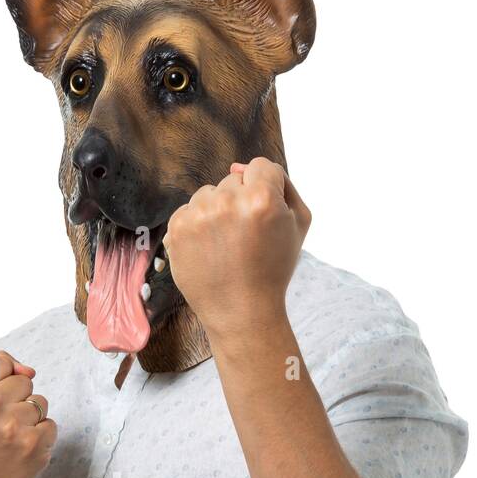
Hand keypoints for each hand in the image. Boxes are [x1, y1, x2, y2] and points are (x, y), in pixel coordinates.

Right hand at [0, 351, 56, 477]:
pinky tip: (21, 450)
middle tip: (1, 424)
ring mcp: (12, 427)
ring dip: (30, 418)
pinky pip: (50, 425)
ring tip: (10, 438)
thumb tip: (28, 370)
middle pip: (23, 381)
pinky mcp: (34, 445)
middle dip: (16, 399)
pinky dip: (40, 437)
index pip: (1, 362)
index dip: (2, 379)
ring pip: (40, 402)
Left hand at [163, 158, 310, 352]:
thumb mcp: (299, 223)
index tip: (262, 217)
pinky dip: (197, 226)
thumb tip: (238, 166)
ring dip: (216, 212)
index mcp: (262, 198)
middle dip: (240, 203)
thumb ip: (282, 182)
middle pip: (233, 180)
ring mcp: (199, 215)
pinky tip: (209, 250)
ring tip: (226, 246)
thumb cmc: (273, 268)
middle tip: (245, 240)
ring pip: (209, 193)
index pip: (260, 166)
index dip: (265, 191)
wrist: (242, 312)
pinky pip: (189, 210)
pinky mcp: (177, 228)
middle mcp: (228, 202)